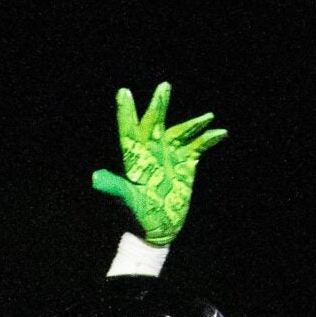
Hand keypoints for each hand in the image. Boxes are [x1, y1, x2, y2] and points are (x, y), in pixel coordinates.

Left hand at [90, 83, 224, 245]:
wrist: (157, 228)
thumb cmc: (137, 215)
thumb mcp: (126, 200)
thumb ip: (113, 186)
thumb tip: (95, 178)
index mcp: (135, 156)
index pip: (129, 129)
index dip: (126, 112)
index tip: (123, 92)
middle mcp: (152, 150)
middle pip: (156, 123)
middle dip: (160, 106)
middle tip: (164, 88)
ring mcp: (170, 155)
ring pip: (181, 132)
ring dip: (194, 124)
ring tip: (208, 116)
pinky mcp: (186, 164)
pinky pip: (198, 147)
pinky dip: (208, 140)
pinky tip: (220, 133)